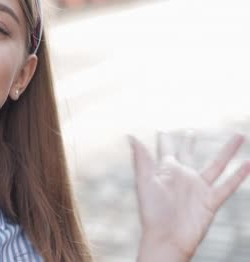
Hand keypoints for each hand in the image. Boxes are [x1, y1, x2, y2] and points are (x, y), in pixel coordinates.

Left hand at [129, 134, 249, 260]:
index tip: (162, 130)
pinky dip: (240, 175)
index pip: (166, 150)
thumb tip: (131, 136)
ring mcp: (198, 189)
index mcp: (166, 172)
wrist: (167, 239)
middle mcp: (183, 177)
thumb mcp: (145, 182)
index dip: (165, 140)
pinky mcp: (210, 201)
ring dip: (228, 151)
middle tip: (191, 131)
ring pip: (217, 165)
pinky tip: (249, 163)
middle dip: (189, 142)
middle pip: (188, 154)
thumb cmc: (152, 213)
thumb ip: (142, 159)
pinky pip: (228, 186)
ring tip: (239, 136)